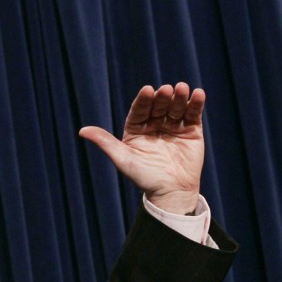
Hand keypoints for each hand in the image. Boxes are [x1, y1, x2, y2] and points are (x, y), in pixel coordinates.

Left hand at [79, 82, 205, 213]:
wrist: (171, 193)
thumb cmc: (144, 178)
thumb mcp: (123, 160)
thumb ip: (105, 143)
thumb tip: (82, 131)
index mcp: (137, 129)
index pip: (139, 110)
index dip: (144, 100)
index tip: (147, 90)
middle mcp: (154, 125)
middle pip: (158, 106)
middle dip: (163, 97)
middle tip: (167, 89)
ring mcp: (173, 126)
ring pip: (176, 107)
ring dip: (179, 97)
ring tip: (182, 88)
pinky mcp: (191, 131)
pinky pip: (193, 114)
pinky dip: (196, 104)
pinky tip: (198, 94)